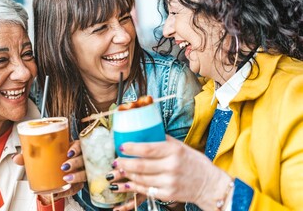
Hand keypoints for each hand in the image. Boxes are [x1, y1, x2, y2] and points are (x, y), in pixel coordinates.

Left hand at [12, 140, 84, 197]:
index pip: (79, 145)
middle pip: (83, 158)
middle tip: (64, 166)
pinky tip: (64, 190)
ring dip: (76, 176)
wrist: (53, 175)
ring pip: (85, 172)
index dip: (76, 148)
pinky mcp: (79, 183)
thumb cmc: (51, 161)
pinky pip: (78, 187)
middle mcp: (78, 158)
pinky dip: (70, 189)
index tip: (69, 152)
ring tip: (66, 178)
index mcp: (71, 148)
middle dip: (75, 162)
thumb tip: (16, 158)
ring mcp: (81, 171)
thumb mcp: (41, 157)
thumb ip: (29, 157)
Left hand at [110, 135, 231, 210]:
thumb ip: (162, 140)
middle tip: (116, 160)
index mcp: (174, 151)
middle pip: (140, 165)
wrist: (209, 185)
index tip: (121, 146)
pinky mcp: (168, 194)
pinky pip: (146, 190)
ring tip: (120, 169)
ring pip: (141, 179)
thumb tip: (143, 131)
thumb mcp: (180, 147)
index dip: (131, 148)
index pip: (147, 149)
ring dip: (127, 174)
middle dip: (124, 163)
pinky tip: (128, 182)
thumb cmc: (193, 162)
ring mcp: (169, 182)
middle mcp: (171, 166)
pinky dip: (135, 186)